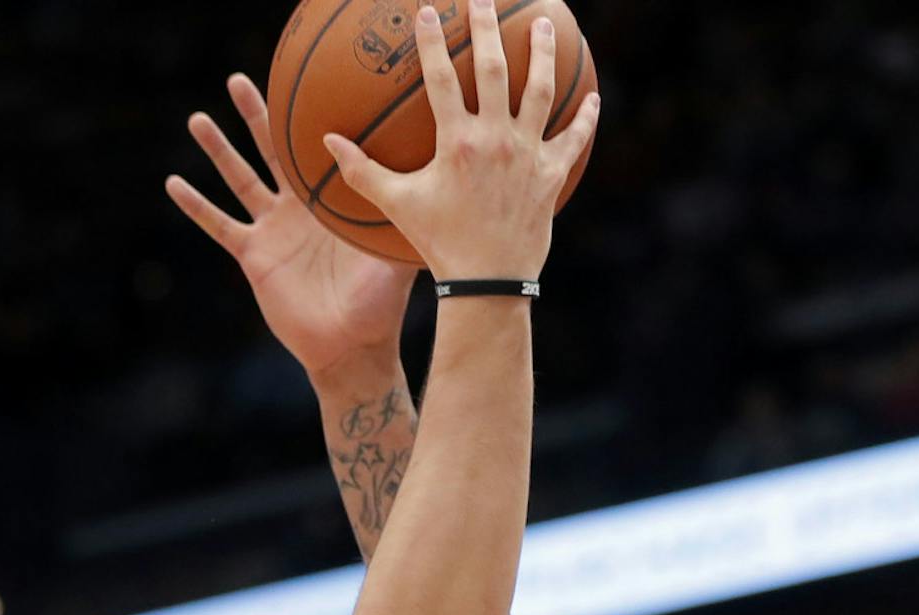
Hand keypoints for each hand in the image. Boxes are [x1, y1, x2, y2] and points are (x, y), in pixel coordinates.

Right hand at [167, 75, 417, 383]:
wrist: (351, 350)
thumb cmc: (380, 308)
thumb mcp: (394, 258)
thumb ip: (400, 223)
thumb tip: (426, 187)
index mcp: (330, 204)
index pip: (314, 151)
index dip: (305, 120)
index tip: (299, 83)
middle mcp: (298, 211)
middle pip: (270, 152)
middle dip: (255, 116)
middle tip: (239, 80)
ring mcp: (273, 231)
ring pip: (239, 179)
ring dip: (217, 150)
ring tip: (197, 120)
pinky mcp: (254, 257)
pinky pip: (219, 226)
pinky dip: (197, 206)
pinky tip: (174, 183)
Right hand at [325, 1, 599, 279]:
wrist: (489, 284)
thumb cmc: (440, 244)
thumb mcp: (398, 205)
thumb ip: (362, 171)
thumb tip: (326, 143)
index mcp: (458, 142)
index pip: (442, 76)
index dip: (432, 40)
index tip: (428, 10)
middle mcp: (497, 140)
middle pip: (496, 68)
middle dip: (489, 27)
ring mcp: (528, 156)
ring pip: (541, 92)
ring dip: (543, 54)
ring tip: (546, 25)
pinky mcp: (552, 177)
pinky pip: (573, 140)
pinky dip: (585, 119)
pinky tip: (592, 97)